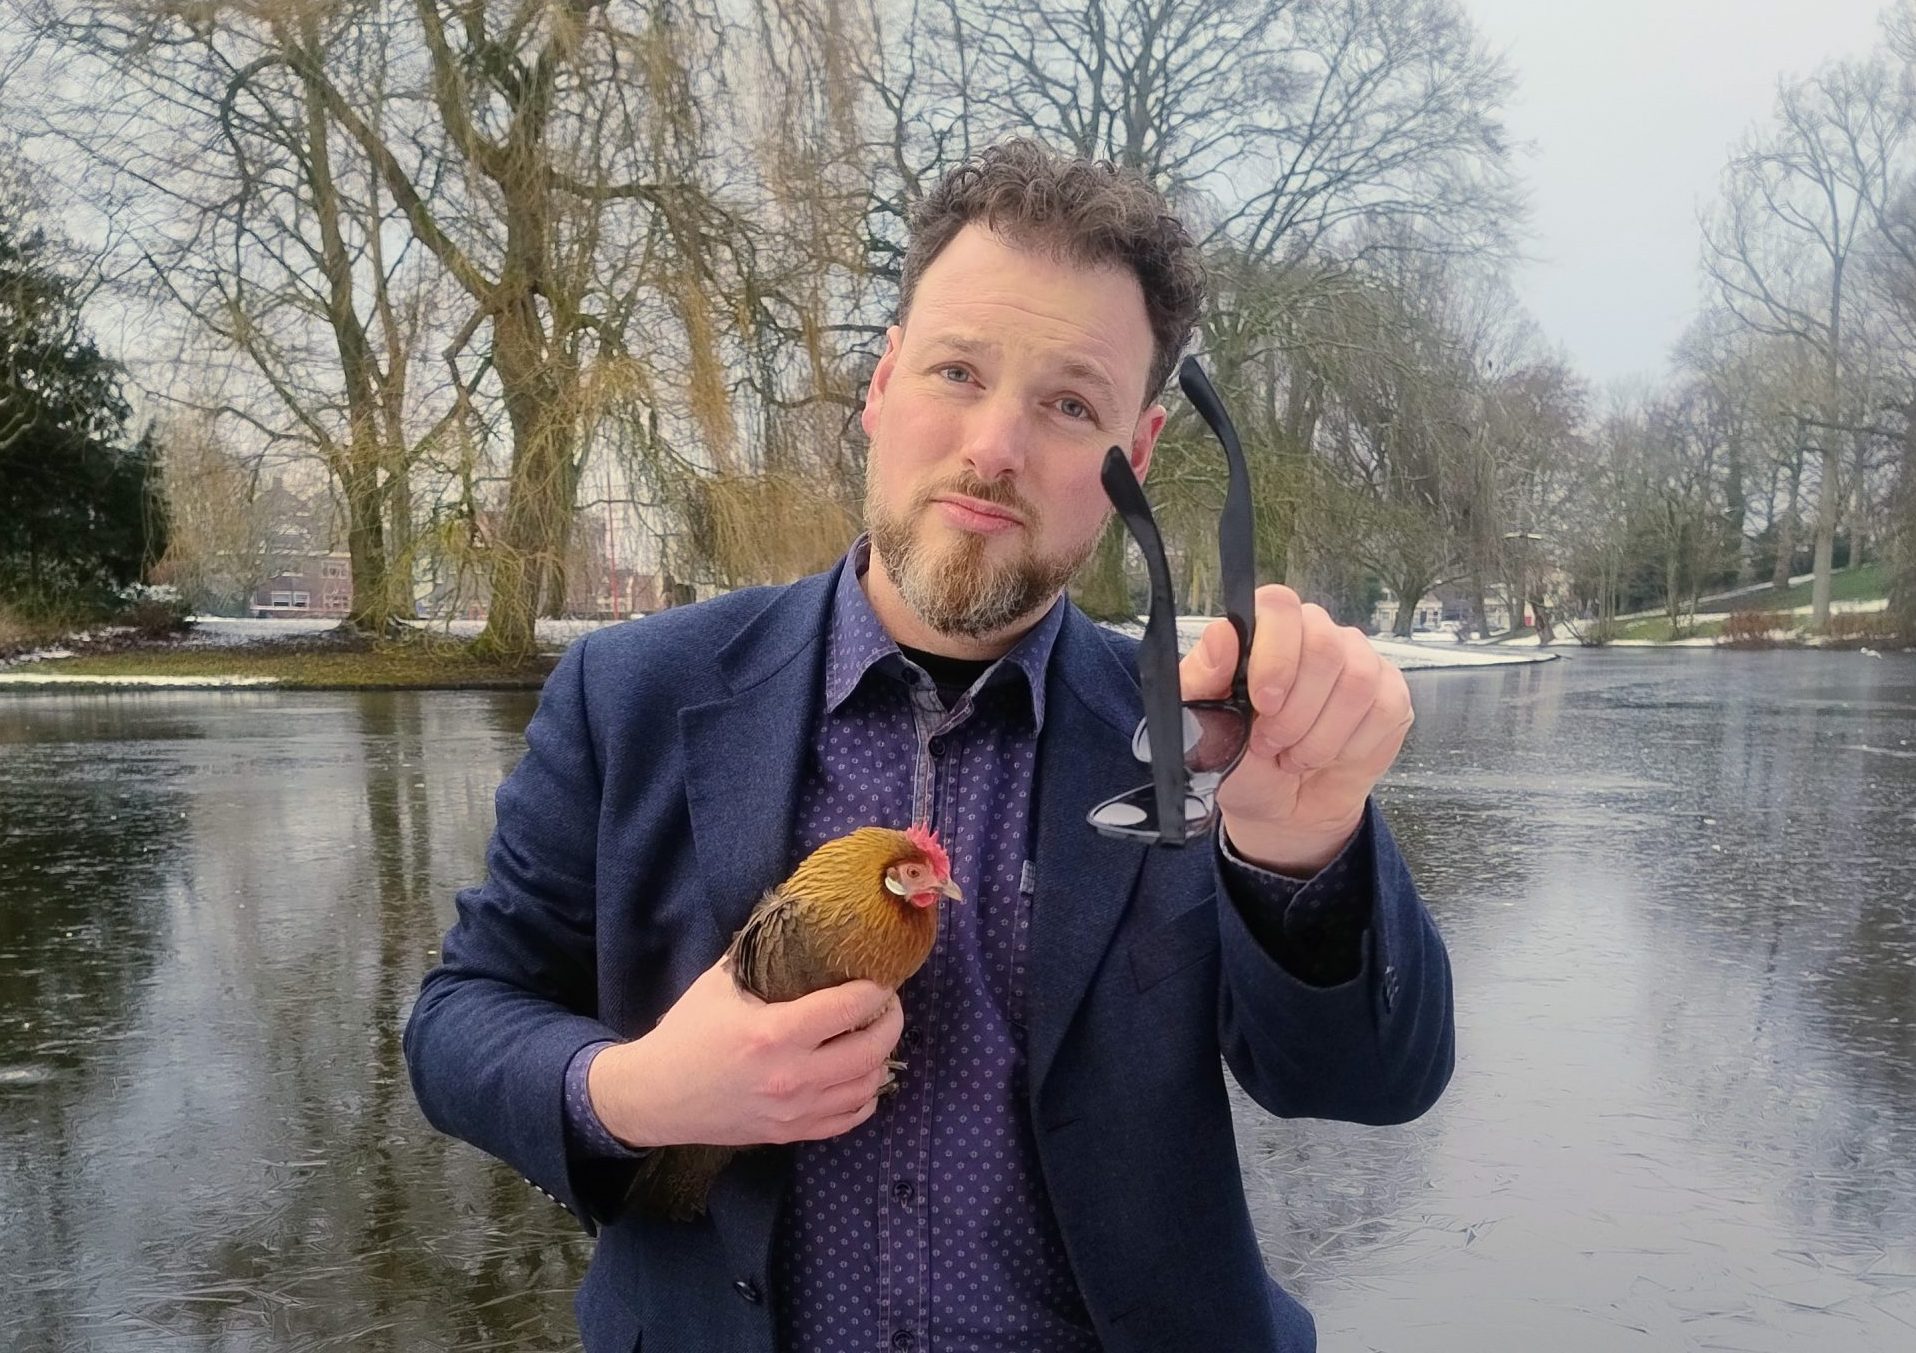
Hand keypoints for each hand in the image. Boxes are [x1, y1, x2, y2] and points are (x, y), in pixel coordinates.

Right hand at [588, 957, 902, 1148]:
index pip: (850, 1008)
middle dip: (891, 1022)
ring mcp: (794, 1112)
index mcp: (774, 1033)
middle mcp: (792, 1077)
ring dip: (880, 1059)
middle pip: (872, 1051)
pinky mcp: (790, 1134)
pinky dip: (864, 1097)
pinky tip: (859, 1075)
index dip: (876, 990)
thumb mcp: (718, 983)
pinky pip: (848, 1119)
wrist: (654, 1096)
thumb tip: (795, 920)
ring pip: (867, 1087)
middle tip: (886, 1005)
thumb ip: (759, 952)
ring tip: (874, 1036)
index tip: (880, 978)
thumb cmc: (686, 1034)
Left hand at [1180, 585, 1412, 874]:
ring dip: (1320, 735)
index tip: (1262, 703)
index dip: (1276, 654)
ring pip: (1357, 681)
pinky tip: (1331, 757)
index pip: (1281, 605)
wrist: (1280, 807)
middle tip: (1270, 743)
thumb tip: (1223, 633)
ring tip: (1294, 755)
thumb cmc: (1239, 761)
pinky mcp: (1390, 695)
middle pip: (1325, 645)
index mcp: (1266, 630)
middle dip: (1296, 710)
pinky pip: (1384, 708)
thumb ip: (1203, 677)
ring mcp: (1359, 662)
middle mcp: (1316, 635)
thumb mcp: (1205, 726)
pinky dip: (1351, 747)